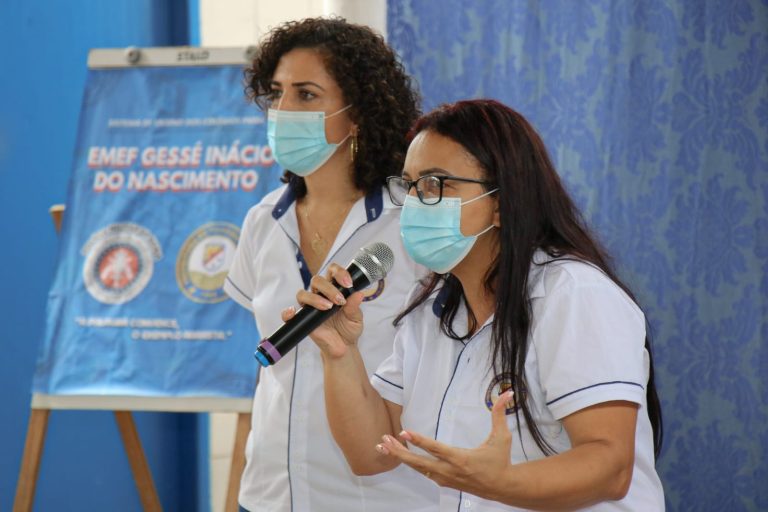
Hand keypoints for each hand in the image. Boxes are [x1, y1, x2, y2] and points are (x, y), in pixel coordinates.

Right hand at [282, 263, 364, 358]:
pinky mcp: (302, 319)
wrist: (343, 346)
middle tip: (339, 300)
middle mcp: (320, 294)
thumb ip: (355, 306)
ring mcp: (310, 306)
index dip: (339, 273)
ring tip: (328, 308)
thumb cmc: (349, 328)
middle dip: (328, 288)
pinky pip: (289, 314)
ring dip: (315, 298)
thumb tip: (359, 294)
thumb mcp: (356, 318)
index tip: (348, 284)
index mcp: (335, 288)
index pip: (332, 271)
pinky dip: (288, 312)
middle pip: (316, 280)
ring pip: (303, 293)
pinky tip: (293, 313)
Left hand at [375, 390, 514, 500]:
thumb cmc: (501, 460)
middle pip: (419, 463)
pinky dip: (409, 463)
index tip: (404, 432)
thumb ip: (500, 414)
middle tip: (383, 441)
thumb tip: (508, 394)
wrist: (503, 487)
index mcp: (461, 459)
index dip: (419, 440)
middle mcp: (449, 471)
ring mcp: (445, 478)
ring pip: (417, 468)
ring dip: (400, 456)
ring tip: (383, 446)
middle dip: (399, 452)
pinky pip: (422, 472)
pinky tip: (399, 454)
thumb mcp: (502, 437)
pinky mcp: (443, 481)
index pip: (436, 449)